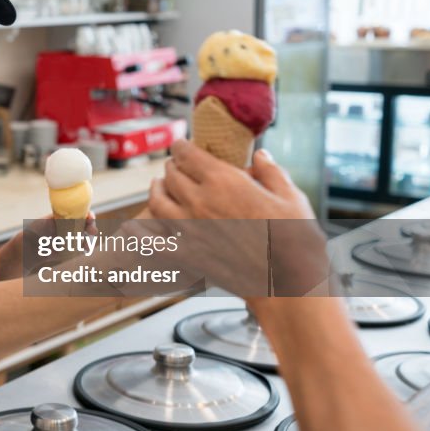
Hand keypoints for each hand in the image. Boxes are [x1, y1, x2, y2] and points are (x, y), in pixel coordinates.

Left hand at [142, 139, 327, 297]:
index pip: (188, 154)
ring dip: (156, 190)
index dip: (181, 147)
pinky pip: (153, 241)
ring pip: (158, 201)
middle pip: (171, 175)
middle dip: (172, 167)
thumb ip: (271, 172)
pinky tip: (135, 228)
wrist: (287, 285)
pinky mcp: (186, 255)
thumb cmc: (295, 242)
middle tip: (174, 166)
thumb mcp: (291, 198)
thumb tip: (260, 156)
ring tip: (157, 186)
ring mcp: (189, 229)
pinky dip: (141, 233)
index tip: (180, 145)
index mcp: (223, 181)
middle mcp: (200, 201)